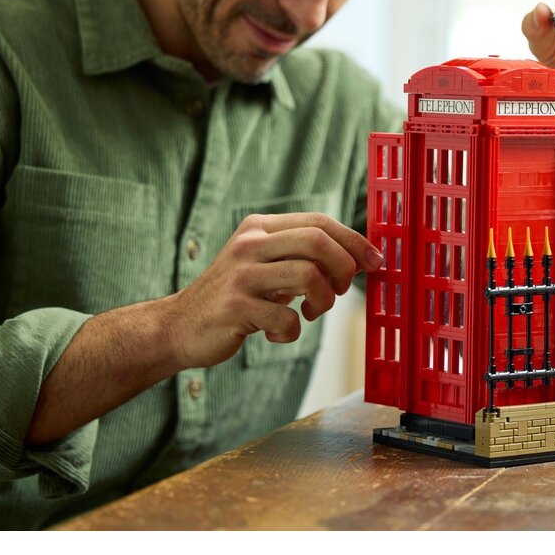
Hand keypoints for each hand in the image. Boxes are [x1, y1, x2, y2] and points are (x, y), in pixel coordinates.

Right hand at [163, 212, 383, 369]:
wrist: (179, 326)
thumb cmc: (236, 296)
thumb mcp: (267, 265)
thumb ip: (305, 257)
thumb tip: (360, 258)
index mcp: (260, 228)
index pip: (320, 221)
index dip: (354, 241)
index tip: (375, 262)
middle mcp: (249, 244)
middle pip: (317, 241)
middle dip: (343, 268)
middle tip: (339, 291)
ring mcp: (240, 275)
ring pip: (308, 276)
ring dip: (323, 302)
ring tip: (309, 313)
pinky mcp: (234, 307)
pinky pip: (286, 319)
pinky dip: (291, 332)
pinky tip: (276, 333)